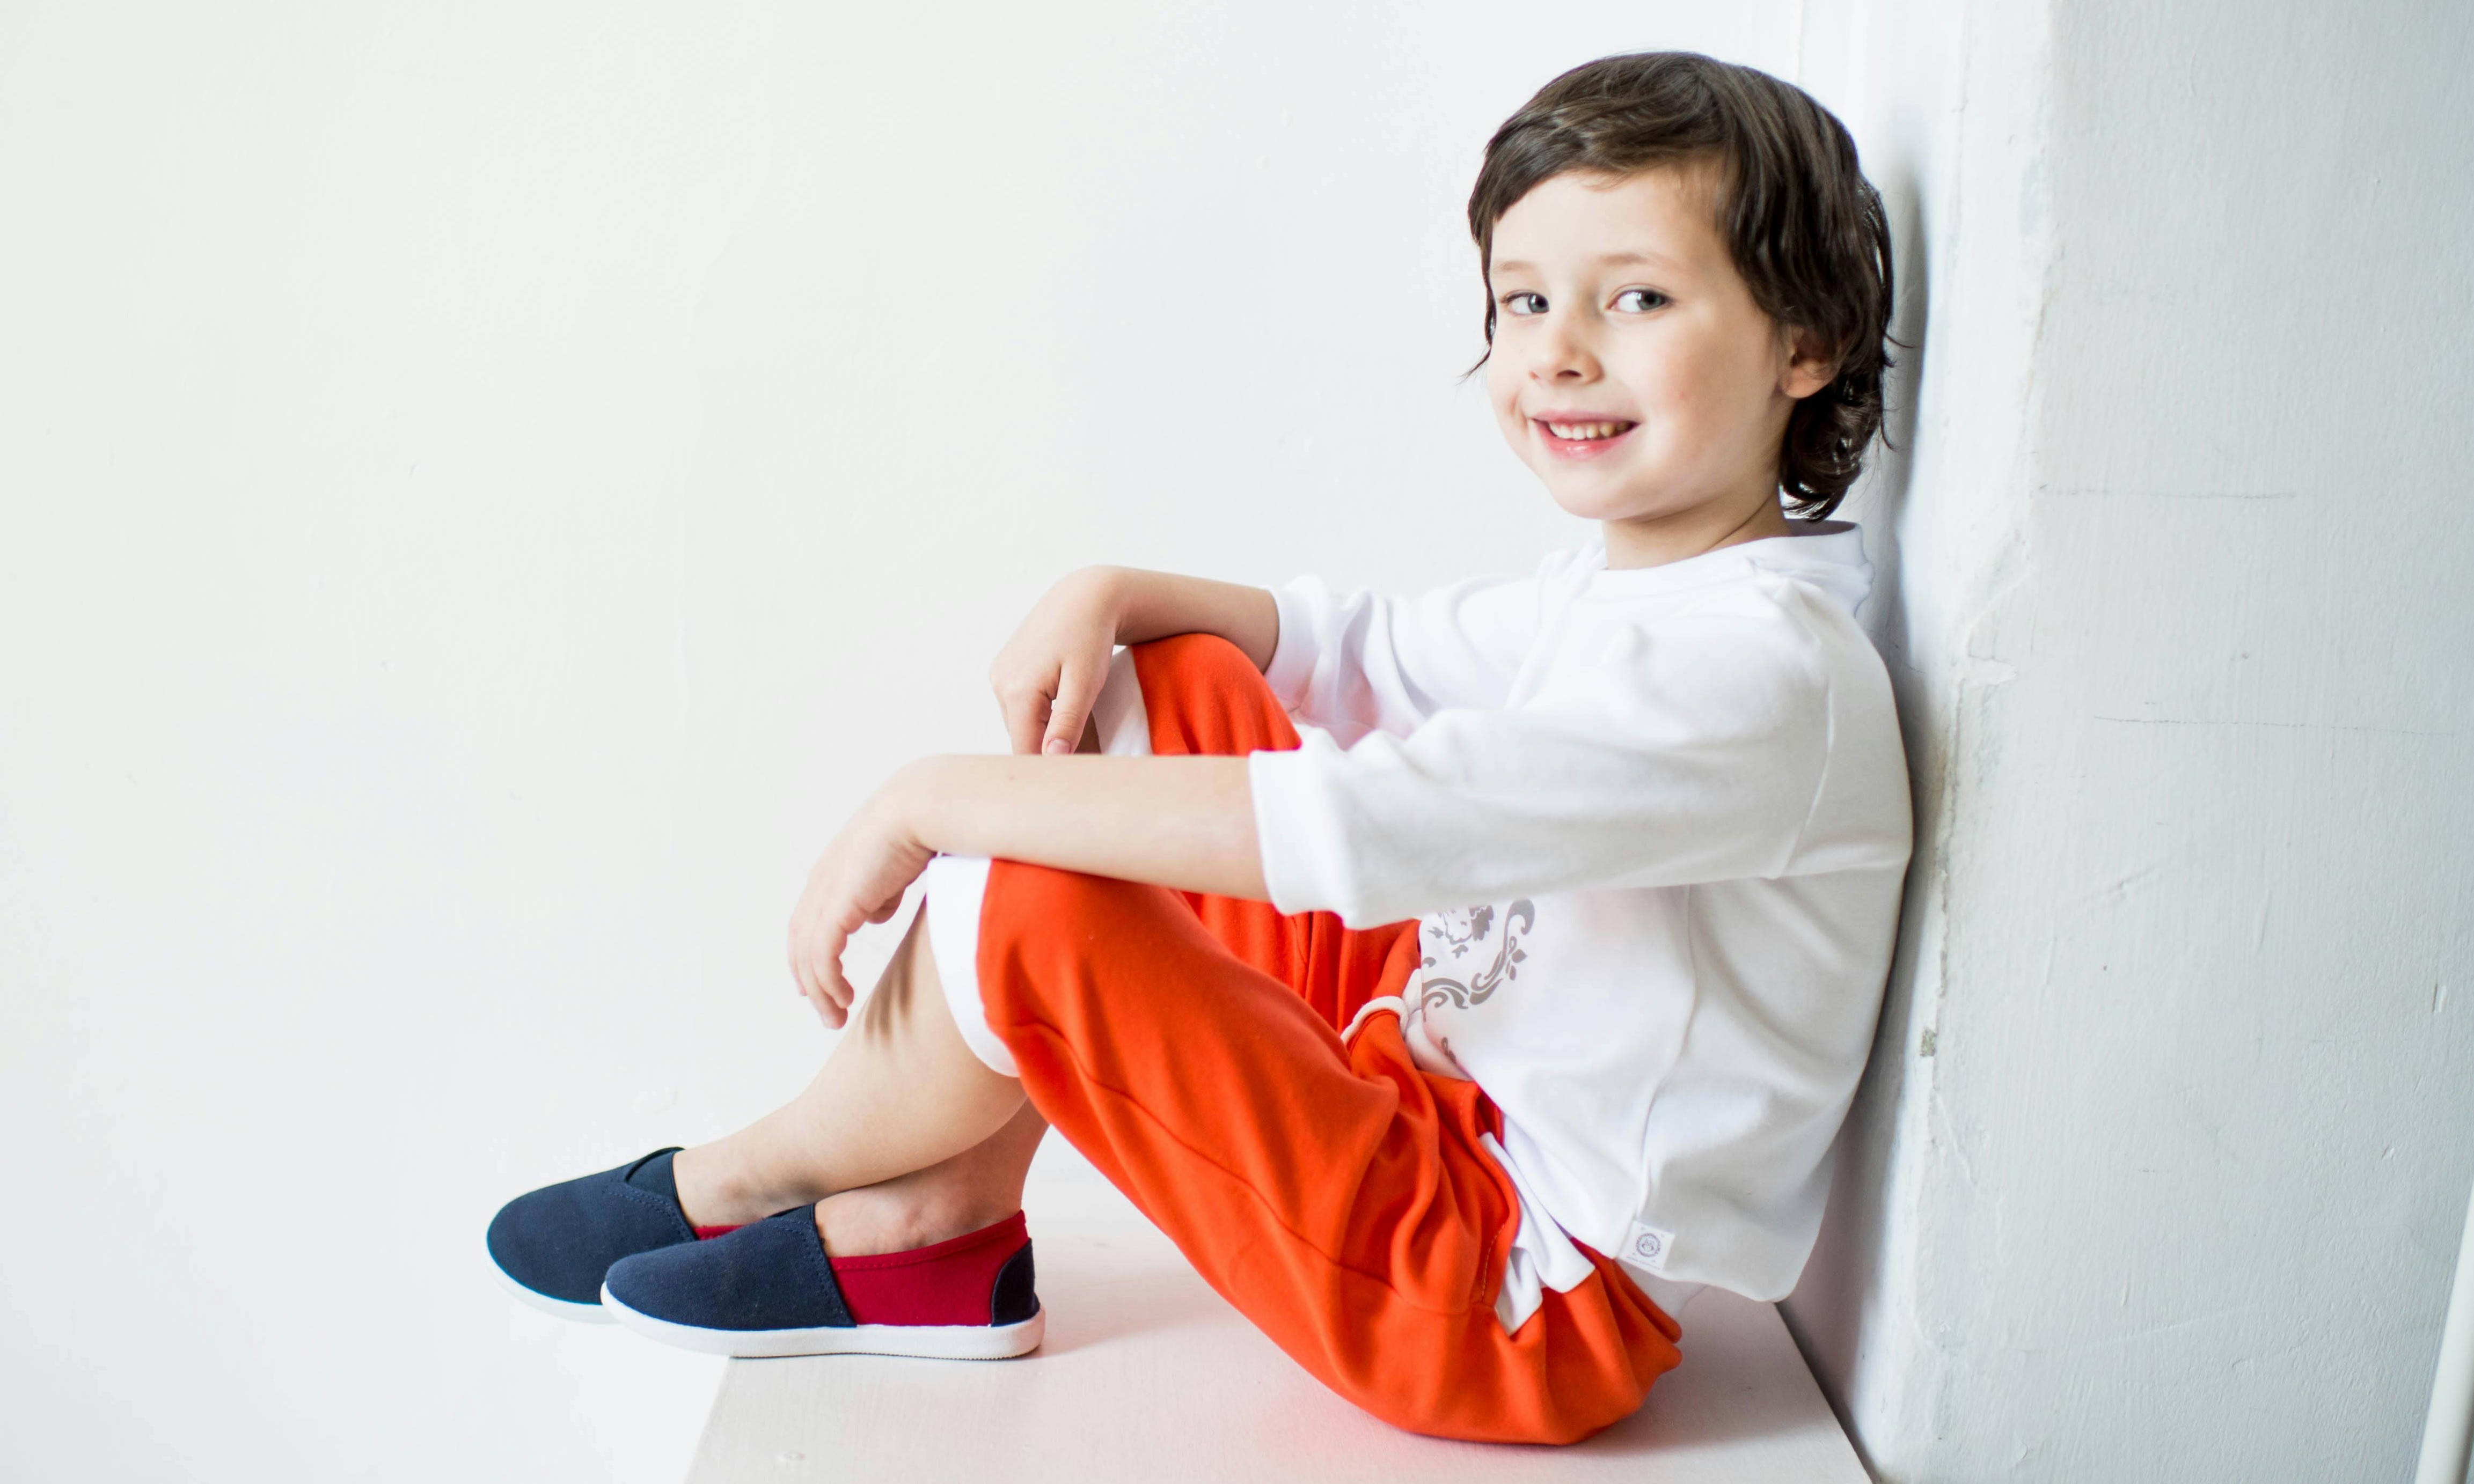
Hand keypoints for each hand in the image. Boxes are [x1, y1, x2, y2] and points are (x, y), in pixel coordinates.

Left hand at [786, 774, 933, 1026]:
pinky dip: (829, 982)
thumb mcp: (894, 869)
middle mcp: (820, 884)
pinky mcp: (837, 907)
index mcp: (831, 874)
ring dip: (820, 992)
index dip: (809, 955)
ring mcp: (825, 895)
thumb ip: (880, 892)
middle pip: (800, 943)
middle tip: (825, 1011)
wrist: (919, 809)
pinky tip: (844, 997)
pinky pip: (823, 956)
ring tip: (836, 1016)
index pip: (807, 922)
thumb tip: (876, 912)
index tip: (819, 984)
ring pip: (809, 957)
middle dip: (809, 982)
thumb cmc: (918, 831)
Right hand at [989, 568, 1120, 755]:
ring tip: (1084, 727)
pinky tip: (1066, 704)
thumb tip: (1052, 757)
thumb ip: (1068, 721)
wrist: (1085, 596)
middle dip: (1050, 751)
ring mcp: (999, 675)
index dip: (1049, 769)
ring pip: (1021, 723)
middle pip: (1022, 738)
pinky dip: (1042, 714)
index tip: (1076, 780)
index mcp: (1017, 690)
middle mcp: (1000, 683)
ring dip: (1046, 732)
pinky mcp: (1004, 670)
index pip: (1025, 750)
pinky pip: (1021, 706)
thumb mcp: (1086, 683)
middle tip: (1089, 758)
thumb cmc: (1091, 637)